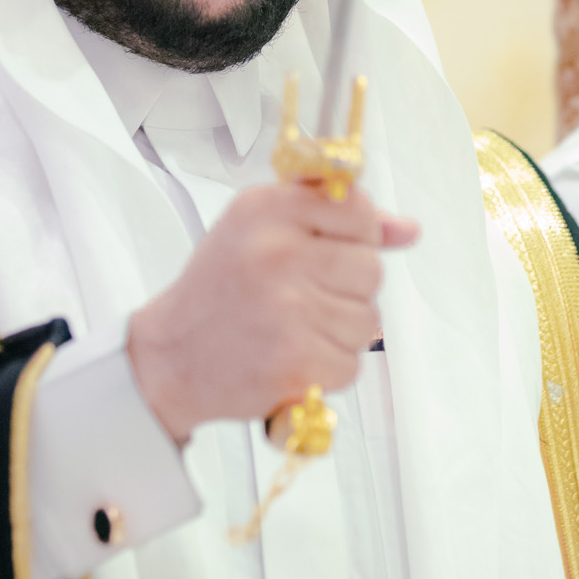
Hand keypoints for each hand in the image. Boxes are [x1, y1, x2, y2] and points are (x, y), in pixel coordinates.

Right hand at [127, 183, 418, 444]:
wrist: (171, 356)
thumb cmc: (220, 292)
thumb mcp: (261, 230)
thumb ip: (335, 220)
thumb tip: (407, 230)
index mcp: (267, 210)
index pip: (358, 210)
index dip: (353, 237)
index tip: (325, 253)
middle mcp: (277, 253)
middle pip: (371, 270)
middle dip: (346, 290)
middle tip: (302, 298)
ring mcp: (288, 310)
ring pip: (368, 321)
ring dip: (340, 333)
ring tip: (295, 329)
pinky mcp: (295, 362)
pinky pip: (352, 364)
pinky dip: (328, 369)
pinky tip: (293, 356)